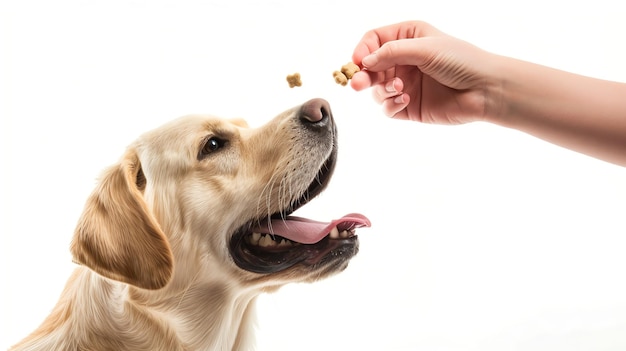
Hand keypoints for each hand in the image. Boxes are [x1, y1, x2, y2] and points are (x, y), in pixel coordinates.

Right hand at [351, 21, 493, 123]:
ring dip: (383, 90)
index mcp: (408, 38)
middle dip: (363, 75)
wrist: (485, 90)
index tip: (357, 62)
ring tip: (399, 89)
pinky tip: (405, 100)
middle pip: (369, 67)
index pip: (374, 41)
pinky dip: (391, 105)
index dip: (363, 50)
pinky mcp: (408, 106)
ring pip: (376, 89)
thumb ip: (391, 52)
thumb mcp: (424, 48)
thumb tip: (363, 62)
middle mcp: (404, 60)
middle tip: (357, 84)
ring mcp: (405, 84)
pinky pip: (387, 108)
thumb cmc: (461, 61)